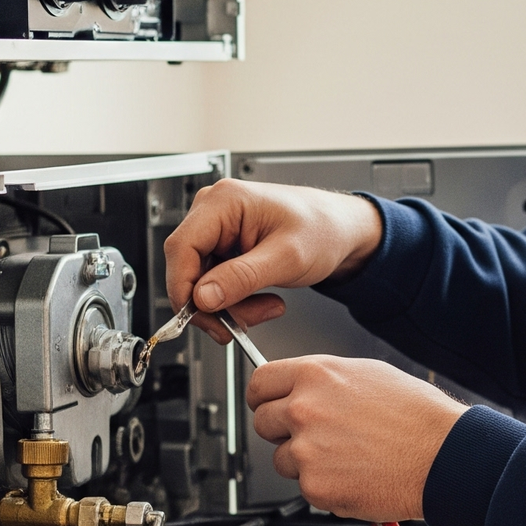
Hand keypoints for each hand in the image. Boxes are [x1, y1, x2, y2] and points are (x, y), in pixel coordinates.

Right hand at [163, 179, 383, 342]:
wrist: (343, 232)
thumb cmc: (324, 229)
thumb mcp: (286, 257)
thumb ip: (242, 277)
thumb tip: (202, 297)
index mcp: (224, 201)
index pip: (181, 248)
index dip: (184, 287)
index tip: (200, 316)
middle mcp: (214, 211)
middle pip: (188, 268)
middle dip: (214, 303)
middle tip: (240, 324)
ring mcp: (218, 230)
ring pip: (201, 282)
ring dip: (230, 305)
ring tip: (266, 308)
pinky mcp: (225, 247)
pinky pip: (215, 283)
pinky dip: (236, 300)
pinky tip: (262, 301)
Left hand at [249, 356, 466, 519]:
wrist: (442, 454)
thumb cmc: (417, 416)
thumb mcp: (369, 374)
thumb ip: (326, 382)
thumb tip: (306, 388)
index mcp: (317, 375)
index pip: (260, 382)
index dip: (264, 396)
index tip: (269, 404)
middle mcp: (305, 409)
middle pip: (262, 421)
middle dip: (282, 430)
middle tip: (314, 436)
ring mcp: (307, 449)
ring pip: (282, 459)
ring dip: (305, 462)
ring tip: (346, 456)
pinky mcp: (316, 486)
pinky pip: (306, 487)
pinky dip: (325, 486)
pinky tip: (355, 474)